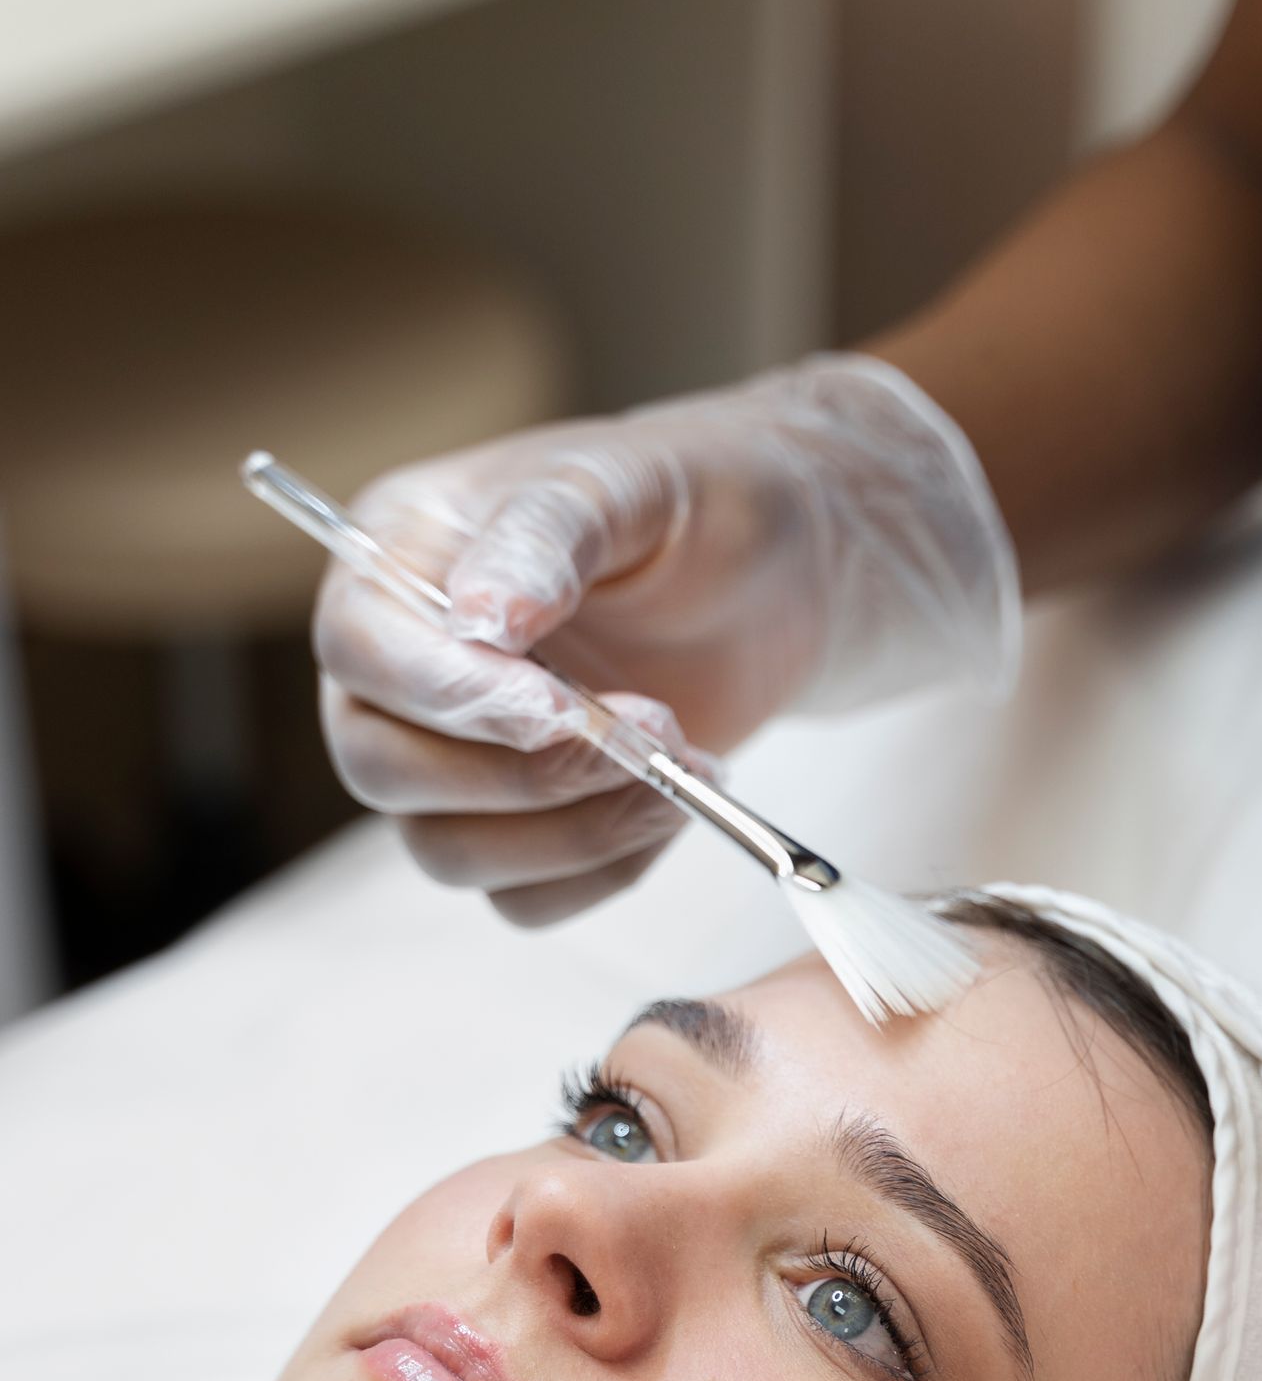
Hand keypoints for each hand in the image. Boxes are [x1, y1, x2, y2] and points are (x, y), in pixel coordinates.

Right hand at [313, 357, 1015, 925]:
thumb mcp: (630, 482)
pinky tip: (676, 801)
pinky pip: (524, 898)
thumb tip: (481, 617)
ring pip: (447, 851)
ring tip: (686, 763)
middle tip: (654, 726)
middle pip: (382, 767)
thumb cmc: (696, 503)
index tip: (560, 708)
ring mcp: (451, 758)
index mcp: (398, 556)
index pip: (361, 649)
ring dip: (576, 830)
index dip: (450, 696)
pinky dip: (606, 868)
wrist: (780, 572)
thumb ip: (546, 535)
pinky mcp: (518, 827)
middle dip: (524, 773)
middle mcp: (401, 667)